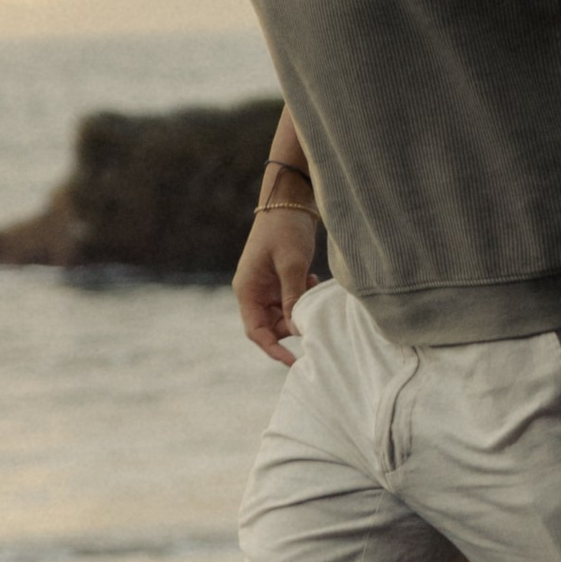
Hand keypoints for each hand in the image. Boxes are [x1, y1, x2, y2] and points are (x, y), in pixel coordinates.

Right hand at [235, 202, 315, 364]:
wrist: (290, 199)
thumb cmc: (286, 229)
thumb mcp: (292, 264)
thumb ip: (293, 298)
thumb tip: (296, 330)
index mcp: (247, 290)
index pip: (256, 332)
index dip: (273, 349)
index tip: (294, 362)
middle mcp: (253, 291)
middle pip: (271, 325)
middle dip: (292, 325)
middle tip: (314, 315)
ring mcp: (265, 285)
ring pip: (283, 313)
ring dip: (299, 309)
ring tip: (313, 289)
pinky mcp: (278, 278)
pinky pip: (290, 299)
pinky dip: (303, 297)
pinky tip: (313, 280)